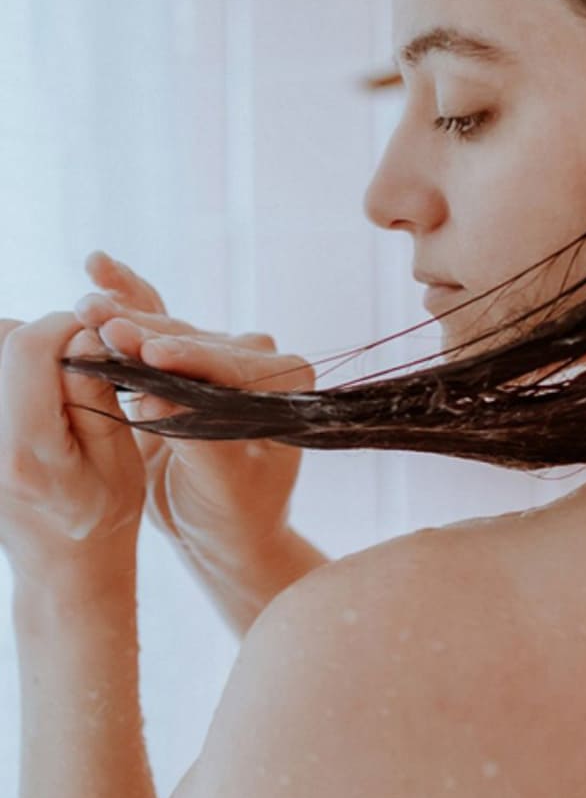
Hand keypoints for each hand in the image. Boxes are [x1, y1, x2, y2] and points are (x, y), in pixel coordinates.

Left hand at [0, 312, 144, 584]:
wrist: (62, 568)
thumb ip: (96, 393)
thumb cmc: (103, 515)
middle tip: (80, 365)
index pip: (27, 348)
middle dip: (44, 339)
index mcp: (24, 449)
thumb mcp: (120, 457)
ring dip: (25, 356)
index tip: (98, 335)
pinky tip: (40, 401)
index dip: (66, 325)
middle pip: (1, 342)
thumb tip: (84, 335)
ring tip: (59, 386)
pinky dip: (15, 377)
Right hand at [73, 253, 315, 569]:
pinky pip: (159, 324)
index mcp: (288, 385)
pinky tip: (99, 269)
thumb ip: (199, 441)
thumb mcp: (222, 487)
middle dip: (146, 334)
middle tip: (100, 322)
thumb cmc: (236, 515)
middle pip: (194, 342)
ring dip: (127, 317)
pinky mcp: (191, 358)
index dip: (186, 358)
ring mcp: (225, 354)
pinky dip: (130, 299)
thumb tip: (157, 398)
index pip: (229, 367)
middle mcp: (261, 360)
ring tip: (86, 305)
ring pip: (170, 331)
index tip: (147, 352)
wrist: (228, 528)